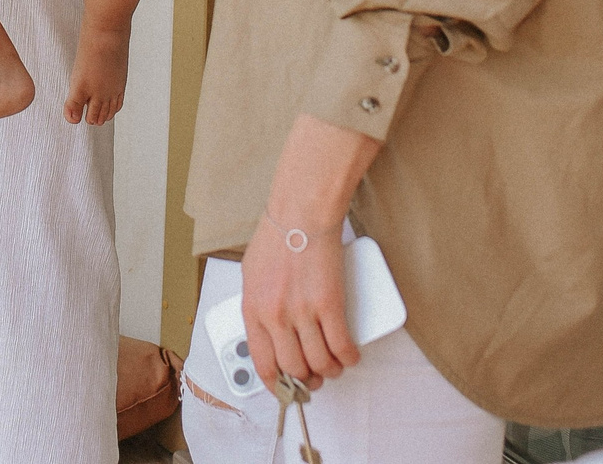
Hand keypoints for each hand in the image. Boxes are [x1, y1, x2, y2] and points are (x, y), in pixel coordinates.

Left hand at [240, 213, 357, 392]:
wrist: (301, 214)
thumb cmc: (278, 237)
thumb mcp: (252, 275)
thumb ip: (258, 306)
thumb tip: (267, 332)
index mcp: (253, 310)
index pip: (263, 363)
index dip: (278, 384)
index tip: (287, 388)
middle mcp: (275, 316)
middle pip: (294, 368)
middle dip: (307, 381)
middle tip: (315, 378)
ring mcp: (302, 312)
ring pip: (320, 363)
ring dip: (330, 371)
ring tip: (334, 366)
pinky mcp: (329, 305)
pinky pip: (341, 346)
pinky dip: (348, 357)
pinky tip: (350, 355)